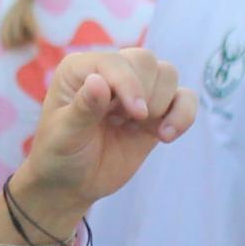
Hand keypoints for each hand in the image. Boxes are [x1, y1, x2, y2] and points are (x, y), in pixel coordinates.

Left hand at [6, 44, 190, 232]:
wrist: (72, 184)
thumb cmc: (59, 155)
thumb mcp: (64, 136)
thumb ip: (83, 109)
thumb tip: (98, 81)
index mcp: (80, 70)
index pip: (116, 62)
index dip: (130, 83)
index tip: (136, 114)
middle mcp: (110, 73)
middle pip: (146, 61)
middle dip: (145, 93)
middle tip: (130, 120)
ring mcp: (135, 91)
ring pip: (167, 74)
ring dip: (162, 103)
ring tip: (142, 128)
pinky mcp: (155, 112)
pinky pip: (184, 98)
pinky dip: (184, 114)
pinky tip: (166, 136)